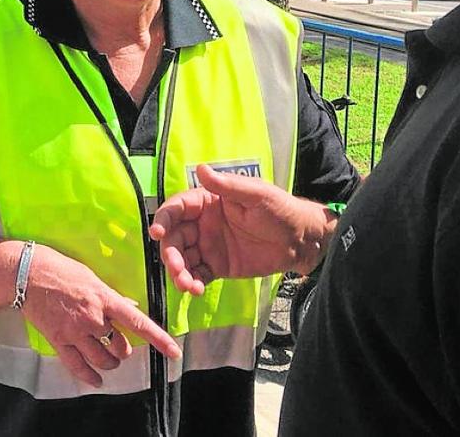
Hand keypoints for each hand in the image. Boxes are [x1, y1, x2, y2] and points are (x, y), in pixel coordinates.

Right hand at [21, 245, 179, 387]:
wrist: (25, 272)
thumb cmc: (58, 268)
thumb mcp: (90, 276)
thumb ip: (111, 295)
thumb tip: (130, 307)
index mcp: (103, 298)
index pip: (137, 322)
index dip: (158, 338)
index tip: (174, 351)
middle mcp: (92, 317)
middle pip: (120, 346)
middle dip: (123, 349)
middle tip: (119, 345)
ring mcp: (74, 331)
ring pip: (102, 359)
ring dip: (110, 363)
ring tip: (109, 359)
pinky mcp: (58, 340)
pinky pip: (77, 366)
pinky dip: (89, 376)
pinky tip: (96, 380)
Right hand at [150, 165, 331, 295]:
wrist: (301, 241)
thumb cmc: (280, 209)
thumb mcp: (256, 194)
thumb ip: (227, 185)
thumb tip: (201, 168)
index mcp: (207, 201)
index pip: (177, 208)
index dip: (164, 219)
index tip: (157, 233)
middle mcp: (202, 223)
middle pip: (175, 237)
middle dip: (170, 253)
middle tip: (177, 268)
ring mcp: (208, 246)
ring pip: (183, 258)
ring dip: (178, 271)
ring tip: (186, 285)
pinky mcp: (217, 266)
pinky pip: (198, 274)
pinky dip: (192, 282)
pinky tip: (196, 290)